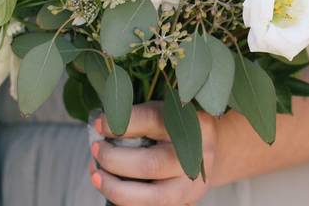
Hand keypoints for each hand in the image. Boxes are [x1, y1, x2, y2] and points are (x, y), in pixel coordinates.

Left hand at [90, 102, 217, 205]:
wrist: (212, 149)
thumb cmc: (177, 127)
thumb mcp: (164, 112)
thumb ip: (138, 117)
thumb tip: (100, 126)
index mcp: (193, 124)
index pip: (153, 121)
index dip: (121, 124)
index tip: (99, 124)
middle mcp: (196, 157)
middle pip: (151, 164)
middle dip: (114, 159)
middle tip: (96, 150)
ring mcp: (192, 185)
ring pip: (152, 197)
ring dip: (116, 188)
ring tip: (96, 175)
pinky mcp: (184, 203)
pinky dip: (126, 201)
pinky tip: (110, 189)